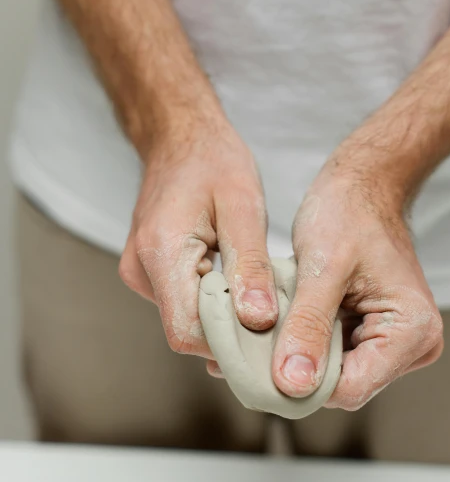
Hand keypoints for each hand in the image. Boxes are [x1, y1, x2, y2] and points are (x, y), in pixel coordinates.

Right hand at [119, 109, 277, 357]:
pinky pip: (184, 305)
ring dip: (226, 317)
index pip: (187, 331)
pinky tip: (238, 287)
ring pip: (187, 321)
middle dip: (233, 333)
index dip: (229, 343)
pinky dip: (215, 304)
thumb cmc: (214, 163)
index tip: (269, 338)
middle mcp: (141, 271)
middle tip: (275, 318)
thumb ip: (250, 267)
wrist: (181, 138)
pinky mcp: (151, 275)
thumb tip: (259, 321)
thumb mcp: (244, 207)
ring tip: (258, 296)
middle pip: (187, 331)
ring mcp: (141, 275)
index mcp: (161, 253)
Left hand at [270, 160, 443, 409]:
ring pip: (335, 375)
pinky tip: (289, 323)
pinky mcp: (377, 335)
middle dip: (299, 368)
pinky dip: (307, 343)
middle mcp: (414, 344)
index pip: (352, 389)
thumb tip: (293, 384)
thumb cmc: (349, 213)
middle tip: (259, 343)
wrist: (361, 187)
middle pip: (344, 386)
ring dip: (300, 355)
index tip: (259, 366)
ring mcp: (397, 343)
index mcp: (413, 331)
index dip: (303, 383)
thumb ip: (307, 328)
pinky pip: (335, 357)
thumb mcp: (322, 269)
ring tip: (275, 326)